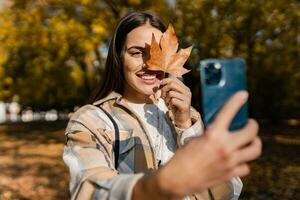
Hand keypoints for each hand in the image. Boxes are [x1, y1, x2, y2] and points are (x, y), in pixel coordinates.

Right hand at [133, 91, 261, 198]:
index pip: (228, 112)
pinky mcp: (231, 174)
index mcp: (212, 135)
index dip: (237, 101)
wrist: (178, 179)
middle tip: (250, 123)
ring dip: (255, 143)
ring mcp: (230, 161)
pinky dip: (243, 162)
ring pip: (255, 149)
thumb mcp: (195, 140)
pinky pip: (246, 166)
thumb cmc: (183, 157)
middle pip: (251, 132)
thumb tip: (222, 132)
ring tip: (252, 141)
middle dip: (253, 125)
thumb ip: (211, 135)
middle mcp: (225, 147)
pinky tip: (238, 160)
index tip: (243, 94)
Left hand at [160, 77, 191, 127]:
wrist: (181, 118)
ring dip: (167, 98)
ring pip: (171, 93)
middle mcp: (187, 92)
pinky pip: (173, 100)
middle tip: (163, 95)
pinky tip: (171, 106)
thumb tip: (160, 82)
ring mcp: (187, 98)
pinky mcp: (185, 105)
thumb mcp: (171, 95)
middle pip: (172, 84)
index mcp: (185, 88)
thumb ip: (168, 89)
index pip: (174, 79)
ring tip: (168, 102)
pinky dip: (170, 103)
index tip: (160, 83)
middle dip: (164, 89)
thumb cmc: (175, 106)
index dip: (165, 80)